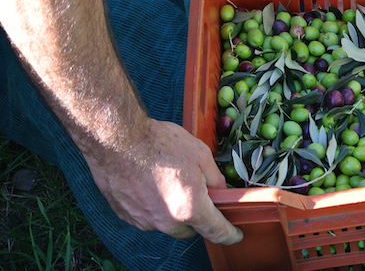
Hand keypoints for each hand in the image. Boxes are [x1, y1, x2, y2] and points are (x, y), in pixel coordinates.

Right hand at [84, 118, 242, 244]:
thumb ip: (214, 179)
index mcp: (190, 209)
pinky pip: (147, 217)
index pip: (216, 231)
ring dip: (173, 211)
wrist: (119, 140)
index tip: (234, 235)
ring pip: (167, 223)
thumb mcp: (201, 155)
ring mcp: (144, 220)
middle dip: (198, 217)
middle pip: (190, 229)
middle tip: (198, 194)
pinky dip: (154, 206)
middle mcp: (167, 222)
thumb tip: (219, 190)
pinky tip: (151, 184)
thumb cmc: (161, 144)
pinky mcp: (126, 215)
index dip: (229, 234)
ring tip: (170, 182)